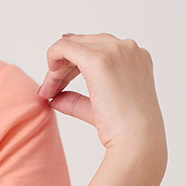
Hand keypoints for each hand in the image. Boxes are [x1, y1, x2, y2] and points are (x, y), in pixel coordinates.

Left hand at [35, 33, 165, 157]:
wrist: (137, 140)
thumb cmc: (125, 130)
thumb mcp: (99, 109)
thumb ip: (78, 100)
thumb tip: (55, 99)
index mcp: (136, 58)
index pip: (97, 50)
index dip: (73, 67)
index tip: (58, 89)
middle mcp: (128, 49)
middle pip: (84, 45)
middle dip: (63, 67)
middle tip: (48, 91)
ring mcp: (115, 51)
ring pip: (72, 46)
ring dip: (56, 68)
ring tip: (48, 91)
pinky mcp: (99, 60)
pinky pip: (63, 46)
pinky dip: (51, 58)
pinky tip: (49, 80)